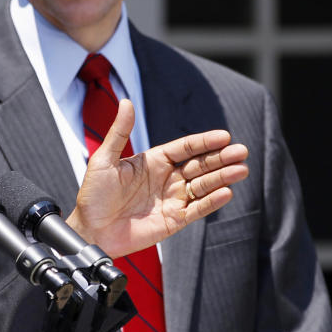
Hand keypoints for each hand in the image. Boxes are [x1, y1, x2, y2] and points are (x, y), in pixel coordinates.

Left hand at [68, 99, 248, 257]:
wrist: (90, 230)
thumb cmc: (92, 196)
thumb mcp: (104, 159)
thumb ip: (119, 132)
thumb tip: (126, 102)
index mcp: (152, 162)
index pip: (184, 148)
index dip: (203, 142)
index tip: (223, 137)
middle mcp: (165, 179)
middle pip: (199, 165)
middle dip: (220, 158)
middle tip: (241, 151)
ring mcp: (171, 199)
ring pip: (203, 186)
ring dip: (222, 177)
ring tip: (241, 170)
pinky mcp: (173, 220)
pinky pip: (197, 209)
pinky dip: (212, 202)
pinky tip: (226, 192)